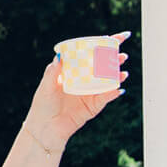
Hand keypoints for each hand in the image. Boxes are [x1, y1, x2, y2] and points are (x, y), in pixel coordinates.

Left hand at [24, 31, 129, 152]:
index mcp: (74, 72)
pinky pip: (105, 98)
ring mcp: (90, 93)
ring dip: (117, 75)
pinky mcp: (93, 107)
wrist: (44, 129)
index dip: (103, 46)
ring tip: (123, 70)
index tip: (115, 37)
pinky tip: (118, 87)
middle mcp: (84, 81)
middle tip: (122, 55)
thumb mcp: (46, 86)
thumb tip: (59, 56)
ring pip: (108, 81)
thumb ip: (53, 72)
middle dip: (114, 59)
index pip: (89, 55)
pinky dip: (112, 93)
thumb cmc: (43, 105)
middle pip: (103, 66)